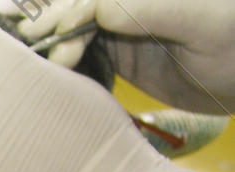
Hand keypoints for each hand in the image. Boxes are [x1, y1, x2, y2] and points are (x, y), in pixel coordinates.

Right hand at [20, 0, 234, 112]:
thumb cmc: (234, 40)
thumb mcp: (198, 20)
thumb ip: (148, 9)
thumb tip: (97, 9)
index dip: (71, 13)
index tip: (56, 38)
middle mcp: (132, 6)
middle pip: (81, 11)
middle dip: (58, 29)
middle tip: (46, 55)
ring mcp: (126, 30)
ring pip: (79, 32)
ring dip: (57, 46)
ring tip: (44, 66)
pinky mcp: (125, 56)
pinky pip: (88, 55)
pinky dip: (70, 64)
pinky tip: (56, 74)